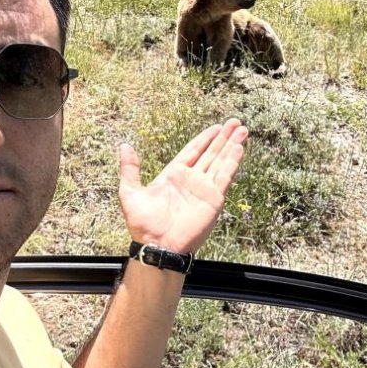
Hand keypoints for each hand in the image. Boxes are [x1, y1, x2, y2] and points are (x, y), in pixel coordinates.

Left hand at [117, 119, 248, 253]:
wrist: (158, 246)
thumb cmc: (143, 224)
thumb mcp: (129, 192)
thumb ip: (130, 169)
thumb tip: (124, 146)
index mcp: (174, 175)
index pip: (193, 151)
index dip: (205, 138)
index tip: (217, 127)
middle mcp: (192, 180)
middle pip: (211, 153)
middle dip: (223, 138)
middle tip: (235, 122)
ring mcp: (204, 189)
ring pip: (221, 161)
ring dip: (232, 146)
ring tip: (242, 130)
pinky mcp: (214, 199)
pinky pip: (225, 176)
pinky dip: (232, 161)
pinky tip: (239, 148)